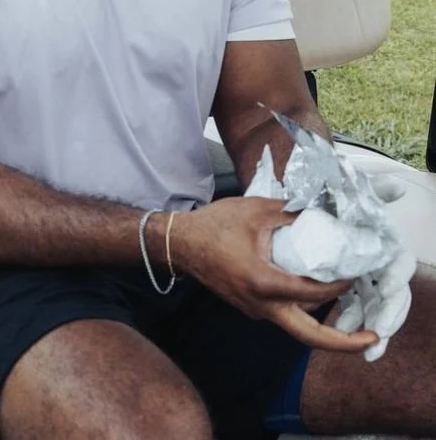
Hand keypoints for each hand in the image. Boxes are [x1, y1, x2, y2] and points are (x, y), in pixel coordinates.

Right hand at [173, 198, 378, 352]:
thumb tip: (322, 211)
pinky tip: (313, 289)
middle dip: (344, 342)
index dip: (340, 284)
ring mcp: (254, 310)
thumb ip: (290, 212)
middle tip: (372, 337)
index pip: (314, 293)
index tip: (355, 271)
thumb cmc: (213, 225)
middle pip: (310, 337)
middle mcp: (261, 306)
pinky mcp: (250, 307)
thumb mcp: (255, 211)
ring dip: (324, 319)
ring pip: (297, 325)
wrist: (179, 243)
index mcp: (263, 283)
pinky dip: (303, 307)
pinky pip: (283, 314)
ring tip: (346, 302)